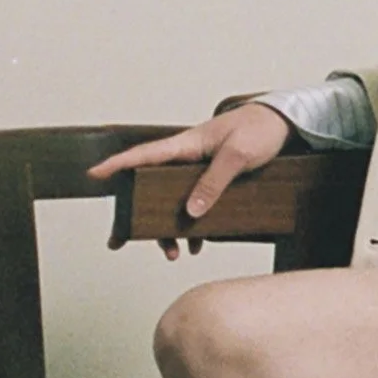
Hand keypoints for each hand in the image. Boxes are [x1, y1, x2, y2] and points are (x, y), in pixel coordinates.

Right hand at [88, 104, 292, 255]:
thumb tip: (191, 211)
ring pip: (173, 202)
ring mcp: (198, 169)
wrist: (283, 124)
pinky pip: (195, 205)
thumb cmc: (259, 129)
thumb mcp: (238, 156)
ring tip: (174, 253)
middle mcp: (187, 158)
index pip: (144, 154)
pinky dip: (194, 226)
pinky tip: (198, 243)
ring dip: (169, 228)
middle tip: (120, 240)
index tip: (94, 175)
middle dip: (137, 215)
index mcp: (187, 144)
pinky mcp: (213, 180)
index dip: (117, 165)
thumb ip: (214, 182)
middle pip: (151, 187)